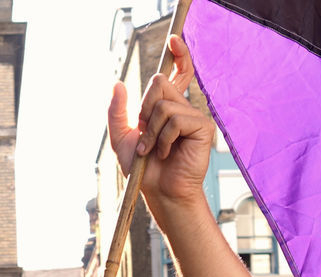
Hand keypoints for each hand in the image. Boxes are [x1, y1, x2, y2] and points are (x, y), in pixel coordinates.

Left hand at [108, 35, 212, 219]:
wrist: (159, 192)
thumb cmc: (143, 169)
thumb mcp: (121, 138)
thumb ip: (117, 112)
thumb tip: (118, 84)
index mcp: (167, 106)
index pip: (177, 73)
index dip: (179, 54)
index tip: (174, 40)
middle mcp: (183, 107)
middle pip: (159, 83)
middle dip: (144, 110)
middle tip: (145, 136)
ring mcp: (194, 116)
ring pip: (164, 105)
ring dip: (151, 132)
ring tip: (154, 150)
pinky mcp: (203, 127)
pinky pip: (175, 120)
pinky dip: (164, 139)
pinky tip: (167, 153)